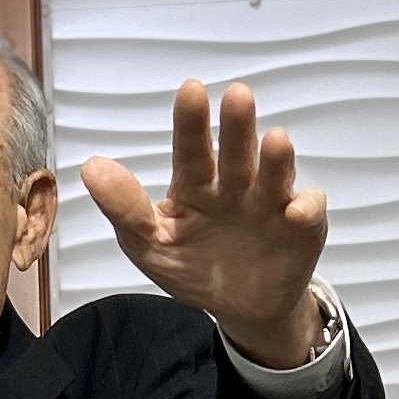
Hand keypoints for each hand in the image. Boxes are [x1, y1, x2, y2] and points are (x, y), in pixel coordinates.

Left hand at [79, 80, 330, 365]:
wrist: (239, 309)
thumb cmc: (192, 267)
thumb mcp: (150, 246)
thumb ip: (125, 210)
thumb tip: (90, 167)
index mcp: (197, 185)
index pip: (191, 149)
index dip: (191, 122)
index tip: (192, 90)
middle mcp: (236, 185)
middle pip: (236, 152)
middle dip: (237, 126)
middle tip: (238, 95)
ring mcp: (270, 204)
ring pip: (274, 174)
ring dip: (275, 159)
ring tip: (276, 140)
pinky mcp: (302, 228)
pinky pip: (308, 211)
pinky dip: (306, 208)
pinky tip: (294, 211)